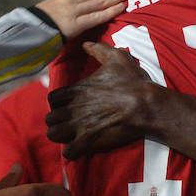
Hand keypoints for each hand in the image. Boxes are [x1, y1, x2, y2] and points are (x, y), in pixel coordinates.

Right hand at [35, 0, 140, 39]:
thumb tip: (84, 5)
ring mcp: (73, 11)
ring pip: (101, 0)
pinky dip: (110, 11)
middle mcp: (72, 0)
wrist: (26, 33)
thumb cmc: (39, 24)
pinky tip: (122, 6)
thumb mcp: (54, 9)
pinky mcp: (74, 25)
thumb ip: (69, 6)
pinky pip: (95, 17)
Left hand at [45, 42, 158, 158]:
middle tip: (68, 123)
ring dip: (60, 136)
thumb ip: (99, 49)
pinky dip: (71, 152)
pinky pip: (68, 152)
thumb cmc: (132, 81)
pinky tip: (78, 148)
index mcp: (77, 90)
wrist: (145, 105)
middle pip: (50, 118)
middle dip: (57, 121)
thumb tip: (85, 43)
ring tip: (70, 136)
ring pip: (54, 134)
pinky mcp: (89, 141)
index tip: (67, 106)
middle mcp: (73, 108)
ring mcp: (79, 126)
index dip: (57, 104)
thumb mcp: (117, 58)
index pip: (52, 99)